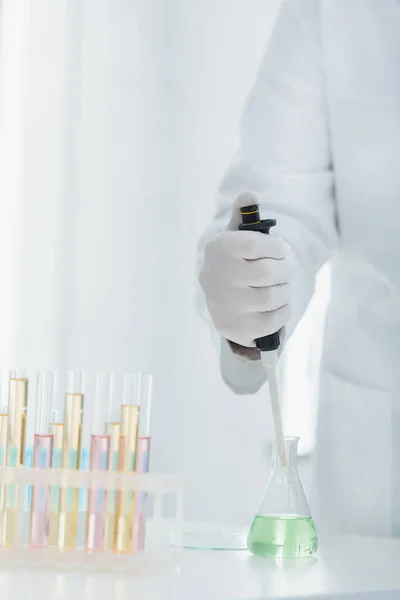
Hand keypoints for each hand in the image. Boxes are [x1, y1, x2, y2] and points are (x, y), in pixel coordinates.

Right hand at [199, 191, 291, 348]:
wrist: (220, 302)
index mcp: (218, 249)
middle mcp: (216, 276)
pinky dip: (283, 311)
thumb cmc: (234, 263)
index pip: (256, 244)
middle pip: (269, 272)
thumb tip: (248, 194)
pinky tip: (277, 305)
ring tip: (282, 287)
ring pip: (273, 297)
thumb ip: (244, 216)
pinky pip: (273, 320)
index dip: (276, 247)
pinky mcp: (235, 327)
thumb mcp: (236, 237)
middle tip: (286, 269)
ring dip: (286, 291)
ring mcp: (225, 305)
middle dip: (286, 269)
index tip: (279, 250)